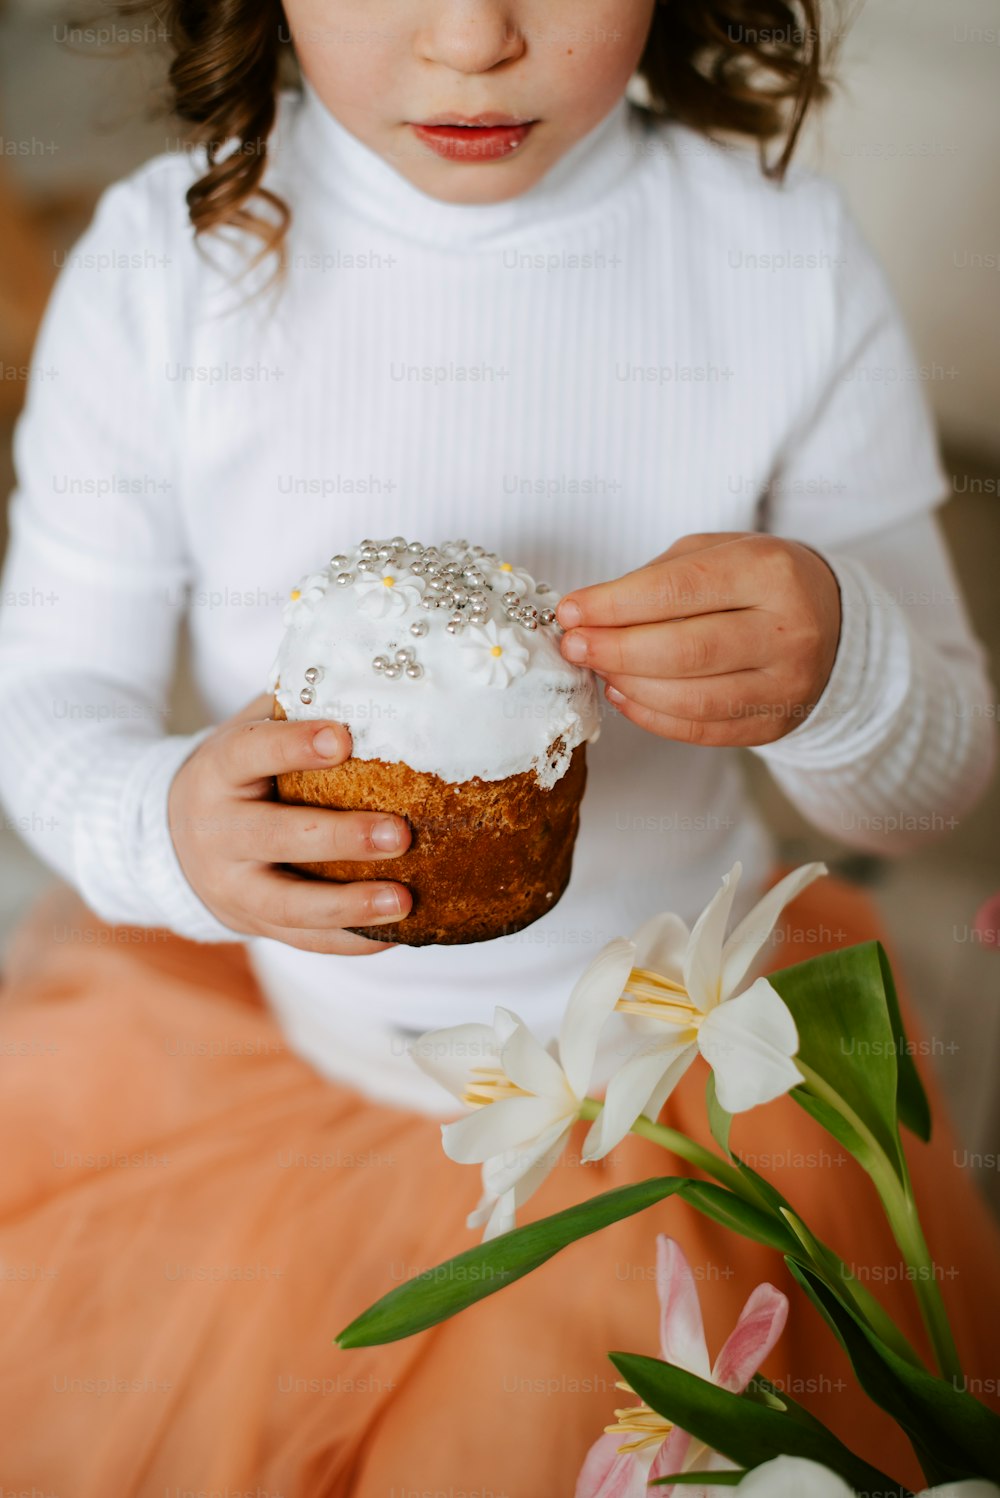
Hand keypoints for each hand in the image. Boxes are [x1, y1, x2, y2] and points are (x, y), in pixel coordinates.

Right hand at [168, 693, 412, 952]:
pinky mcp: (252, 923)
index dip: (294, 745)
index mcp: (218, 771)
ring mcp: (231, 885)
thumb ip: (295, 710)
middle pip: (276, 837)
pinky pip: (302, 940)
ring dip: (349, 905)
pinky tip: (396, 933)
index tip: (343, 737)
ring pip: (288, 903)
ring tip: (404, 900)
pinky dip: (349, 942)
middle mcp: (217, 832)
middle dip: (340, 838)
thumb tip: (369, 677)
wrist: (170, 837)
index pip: (251, 753)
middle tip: (400, 834)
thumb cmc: (240, 772)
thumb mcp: (249, 731)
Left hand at [555, 532, 841, 746]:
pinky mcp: (777, 724)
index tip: (570, 612)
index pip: (678, 591)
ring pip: (692, 699)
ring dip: (630, 686)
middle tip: (573, 647)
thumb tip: (589, 615)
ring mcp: (788, 685)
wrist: (831, 618)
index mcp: (771, 572)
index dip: (614, 605)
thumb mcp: (717, 553)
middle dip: (615, 650)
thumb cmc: (757, 580)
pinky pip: (703, 730)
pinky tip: (624, 695)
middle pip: (684, 650)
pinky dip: (652, 716)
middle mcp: (788, 631)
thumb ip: (657, 579)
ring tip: (597, 669)